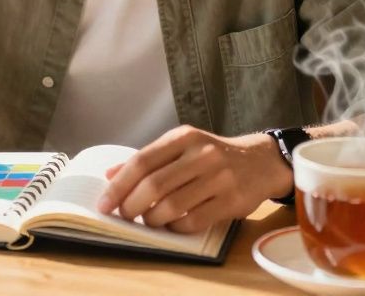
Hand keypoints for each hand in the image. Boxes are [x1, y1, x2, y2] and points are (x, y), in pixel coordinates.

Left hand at [96, 125, 292, 233]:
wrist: (260, 161)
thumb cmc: (212, 155)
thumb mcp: (181, 147)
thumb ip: (148, 159)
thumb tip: (110, 175)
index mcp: (183, 137)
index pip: (142, 161)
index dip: (119, 185)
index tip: (104, 203)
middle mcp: (201, 154)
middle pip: (154, 185)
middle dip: (131, 205)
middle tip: (124, 215)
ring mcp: (219, 177)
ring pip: (172, 206)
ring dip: (152, 219)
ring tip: (147, 220)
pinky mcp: (232, 200)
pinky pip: (194, 220)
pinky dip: (175, 227)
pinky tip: (171, 225)